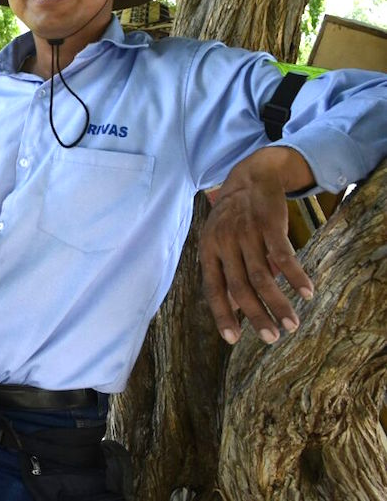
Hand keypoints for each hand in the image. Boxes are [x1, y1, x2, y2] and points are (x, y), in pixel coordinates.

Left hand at [199, 147, 314, 345]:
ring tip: (292, 324)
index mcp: (208, 250)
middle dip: (256, 316)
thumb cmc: (233, 217)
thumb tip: (234, 309)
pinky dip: (296, 276)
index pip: (213, 289)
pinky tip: (307, 292)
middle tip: (272, 338)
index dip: (222, 315)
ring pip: (263, 276)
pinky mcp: (269, 225)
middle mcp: (224, 244)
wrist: (250, 177)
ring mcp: (246, 233)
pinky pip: (284, 256)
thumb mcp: (218, 241)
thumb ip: (225, 272)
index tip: (233, 339)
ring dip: (279, 303)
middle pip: (240, 287)